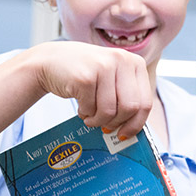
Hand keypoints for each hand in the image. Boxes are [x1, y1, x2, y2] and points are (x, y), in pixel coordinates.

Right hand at [26, 41, 152, 138]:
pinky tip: (81, 107)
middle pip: (130, 108)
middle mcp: (122, 60)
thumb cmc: (87, 75)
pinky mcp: (84, 77)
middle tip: (106, 127)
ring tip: (90, 117)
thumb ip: (127, 96)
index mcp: (135, 63)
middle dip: (116, 123)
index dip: (136, 123)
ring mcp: (103, 66)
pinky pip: (91, 109)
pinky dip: (85, 114)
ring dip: (98, 120)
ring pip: (110, 111)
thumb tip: (133, 129)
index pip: (145, 102)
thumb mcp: (113, 78)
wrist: (50, 60)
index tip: (125, 134)